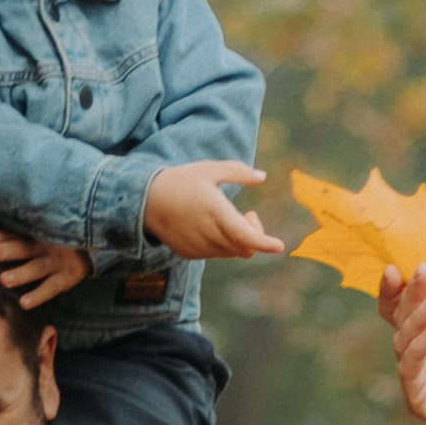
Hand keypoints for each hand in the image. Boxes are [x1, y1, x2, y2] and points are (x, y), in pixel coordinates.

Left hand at [0, 227, 90, 310]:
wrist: (95, 246)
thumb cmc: (57, 242)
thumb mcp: (39, 235)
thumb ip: (14, 238)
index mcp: (35, 233)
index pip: (13, 233)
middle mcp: (45, 246)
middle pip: (22, 247)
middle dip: (3, 250)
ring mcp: (57, 262)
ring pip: (37, 268)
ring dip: (20, 274)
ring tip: (3, 280)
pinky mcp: (67, 277)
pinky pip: (51, 287)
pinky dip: (38, 295)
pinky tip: (24, 303)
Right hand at [143, 162, 288, 261]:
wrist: (145, 201)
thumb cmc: (181, 181)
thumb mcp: (209, 169)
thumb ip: (237, 172)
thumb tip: (262, 176)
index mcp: (215, 212)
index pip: (245, 235)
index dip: (264, 242)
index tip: (280, 246)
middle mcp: (208, 233)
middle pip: (244, 246)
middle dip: (254, 234)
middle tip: (248, 214)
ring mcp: (198, 246)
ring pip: (231, 252)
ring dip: (238, 239)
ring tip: (226, 218)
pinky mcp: (190, 254)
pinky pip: (216, 254)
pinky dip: (222, 244)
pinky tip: (209, 226)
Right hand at [379, 267, 425, 424]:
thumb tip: (419, 275)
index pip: (400, 305)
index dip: (394, 287)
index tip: (396, 266)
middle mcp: (418, 350)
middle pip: (400, 319)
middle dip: (408, 295)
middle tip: (419, 273)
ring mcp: (417, 375)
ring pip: (403, 341)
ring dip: (417, 318)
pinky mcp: (420, 399)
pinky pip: (410, 370)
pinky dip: (418, 349)